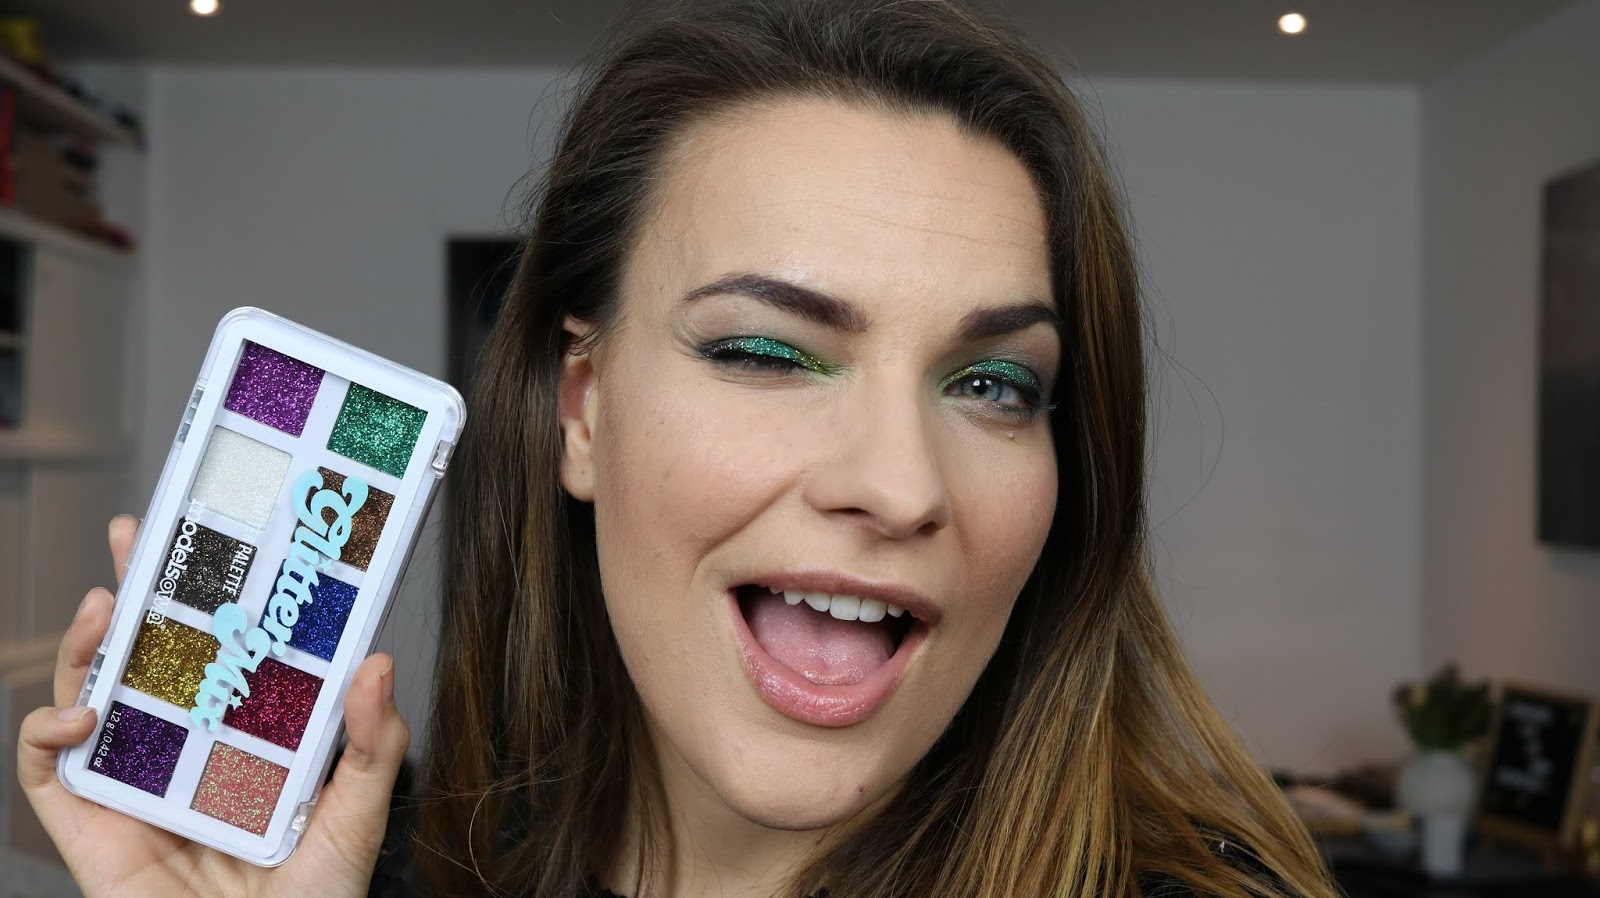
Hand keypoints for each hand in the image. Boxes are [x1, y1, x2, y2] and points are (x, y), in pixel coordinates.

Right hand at [17, 515, 410, 896]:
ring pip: (89, 695)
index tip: (225, 537)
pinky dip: (45, 731)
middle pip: (150, 655)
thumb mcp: (357, 817)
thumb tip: (377, 662)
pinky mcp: (88, 826)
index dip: (217, 596)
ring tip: (108, 604)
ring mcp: (133, 783)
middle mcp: (185, 752)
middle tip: (139, 530)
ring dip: (87, 644)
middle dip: (138, 586)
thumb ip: (373, 744)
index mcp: (246, 739)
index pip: (225, 651)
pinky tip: (82, 713)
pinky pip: (43, 770)